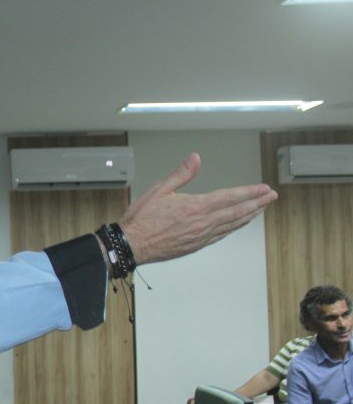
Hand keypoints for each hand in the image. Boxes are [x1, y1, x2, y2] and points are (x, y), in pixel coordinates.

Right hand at [119, 153, 276, 264]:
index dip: (249, 192)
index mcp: (195, 207)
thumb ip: (180, 174)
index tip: (264, 188)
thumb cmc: (142, 219)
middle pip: (237, 211)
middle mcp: (202, 223)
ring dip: (250, 215)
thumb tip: (195, 158)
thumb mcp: (158, 190)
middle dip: (257, 203)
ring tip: (261, 209)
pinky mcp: (196, 245)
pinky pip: (222, 235)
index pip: (229, 197)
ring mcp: (201, 236)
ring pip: (232, 224)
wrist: (131, 245)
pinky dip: (235, 227)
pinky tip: (239, 224)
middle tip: (271, 197)